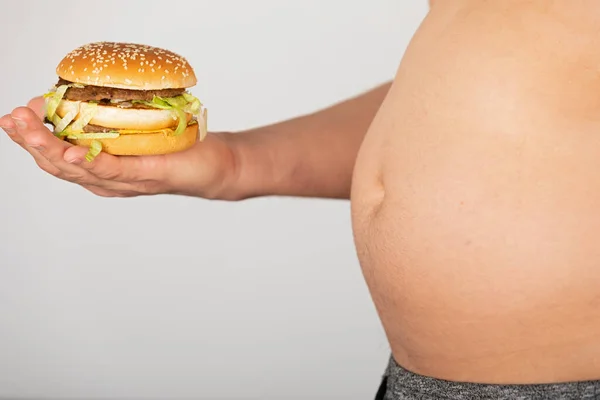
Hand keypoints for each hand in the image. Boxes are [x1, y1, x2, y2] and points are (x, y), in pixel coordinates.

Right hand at [0, 97, 236, 198]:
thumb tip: (84, 90)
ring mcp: (124, 182)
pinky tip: (68, 151)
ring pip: (76, 169)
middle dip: (30, 141)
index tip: (16, 115)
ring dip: (47, 148)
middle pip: (57, 165)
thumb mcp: (136, 128)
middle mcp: (106, 181)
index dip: (32, 138)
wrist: (214, 164)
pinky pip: (110, 171)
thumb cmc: (177, 145)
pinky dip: (87, 161)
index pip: (56, 156)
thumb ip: (111, 117)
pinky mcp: (144, 176)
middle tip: (11, 119)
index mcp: (100, 170)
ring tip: (26, 128)